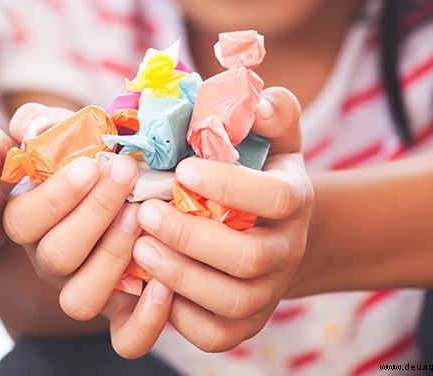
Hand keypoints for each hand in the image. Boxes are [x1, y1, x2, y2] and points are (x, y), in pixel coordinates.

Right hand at [2, 103, 172, 351]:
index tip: (91, 166)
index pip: (23, 221)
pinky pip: (125, 339)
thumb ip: (38, 122)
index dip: (55, 198)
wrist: (126, 182)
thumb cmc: (87, 152)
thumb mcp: (57, 129)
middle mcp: (49, 263)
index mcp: (27, 221)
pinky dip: (146, 319)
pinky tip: (167, 282)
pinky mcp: (122, 315)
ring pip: (81, 300)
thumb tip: (36, 127)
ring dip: (112, 258)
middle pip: (56, 257)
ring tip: (143, 218)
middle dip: (94, 213)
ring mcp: (83, 289)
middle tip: (128, 173)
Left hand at [118, 86, 313, 352]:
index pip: (275, 198)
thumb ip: (271, 109)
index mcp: (293, 199)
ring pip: (231, 299)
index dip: (231, 186)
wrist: (271, 229)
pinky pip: (215, 333)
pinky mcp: (242, 324)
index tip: (183, 169)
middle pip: (249, 258)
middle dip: (193, 236)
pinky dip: (180, 315)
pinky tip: (148, 285)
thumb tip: (259, 99)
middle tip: (146, 212)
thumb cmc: (256, 170)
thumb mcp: (270, 133)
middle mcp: (285, 250)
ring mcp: (266, 292)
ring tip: (139, 246)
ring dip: (181, 275)